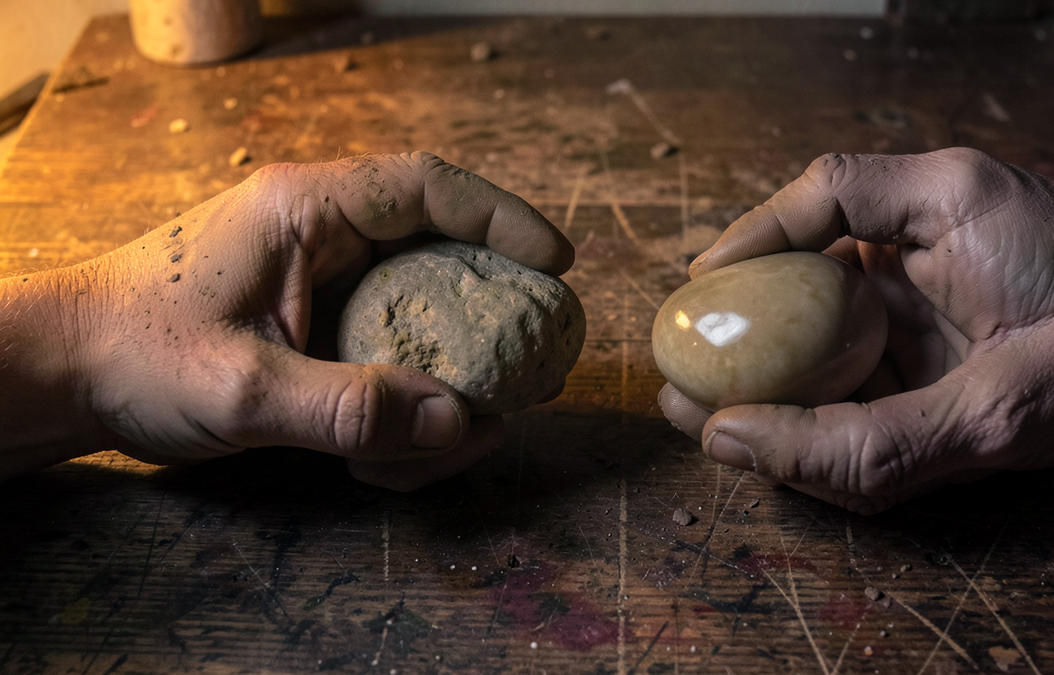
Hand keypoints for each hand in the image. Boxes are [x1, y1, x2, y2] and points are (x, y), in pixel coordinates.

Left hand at [3, 153, 572, 488]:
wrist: (64, 376)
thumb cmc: (135, 354)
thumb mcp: (244, 388)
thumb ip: (351, 407)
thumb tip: (459, 422)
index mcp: (307, 211)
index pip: (428, 188)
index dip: (505, 219)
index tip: (558, 265)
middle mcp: (326, 238)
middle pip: (444, 256)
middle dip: (493, 322)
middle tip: (530, 376)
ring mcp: (325, 286)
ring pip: (425, 319)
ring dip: (447, 389)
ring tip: (437, 450)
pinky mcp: (319, 330)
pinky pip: (393, 360)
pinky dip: (407, 412)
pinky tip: (382, 460)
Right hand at [660, 147, 1053, 512]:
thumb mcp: (991, 412)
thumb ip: (868, 440)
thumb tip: (737, 442)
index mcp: (938, 210)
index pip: (823, 199)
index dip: (751, 239)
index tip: (697, 292)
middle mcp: (924, 241)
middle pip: (804, 264)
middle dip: (742, 321)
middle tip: (684, 375)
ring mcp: (929, 292)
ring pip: (825, 318)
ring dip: (771, 368)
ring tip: (710, 414)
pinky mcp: (933, 340)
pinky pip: (860, 365)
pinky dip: (819, 402)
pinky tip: (776, 436)